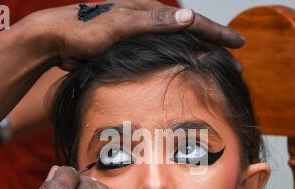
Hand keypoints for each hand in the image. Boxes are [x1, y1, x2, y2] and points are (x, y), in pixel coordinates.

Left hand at [26, 0, 244, 69]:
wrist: (56, 38)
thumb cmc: (84, 31)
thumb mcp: (119, 24)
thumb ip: (152, 21)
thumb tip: (188, 16)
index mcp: (149, 12)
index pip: (192, 21)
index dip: (216, 32)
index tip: (238, 43)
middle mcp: (148, 21)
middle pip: (189, 32)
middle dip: (214, 46)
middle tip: (236, 62)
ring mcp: (140, 34)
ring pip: (177, 44)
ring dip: (198, 55)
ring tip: (216, 67)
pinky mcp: (130, 47)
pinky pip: (162, 54)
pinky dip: (178, 61)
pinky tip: (182, 71)